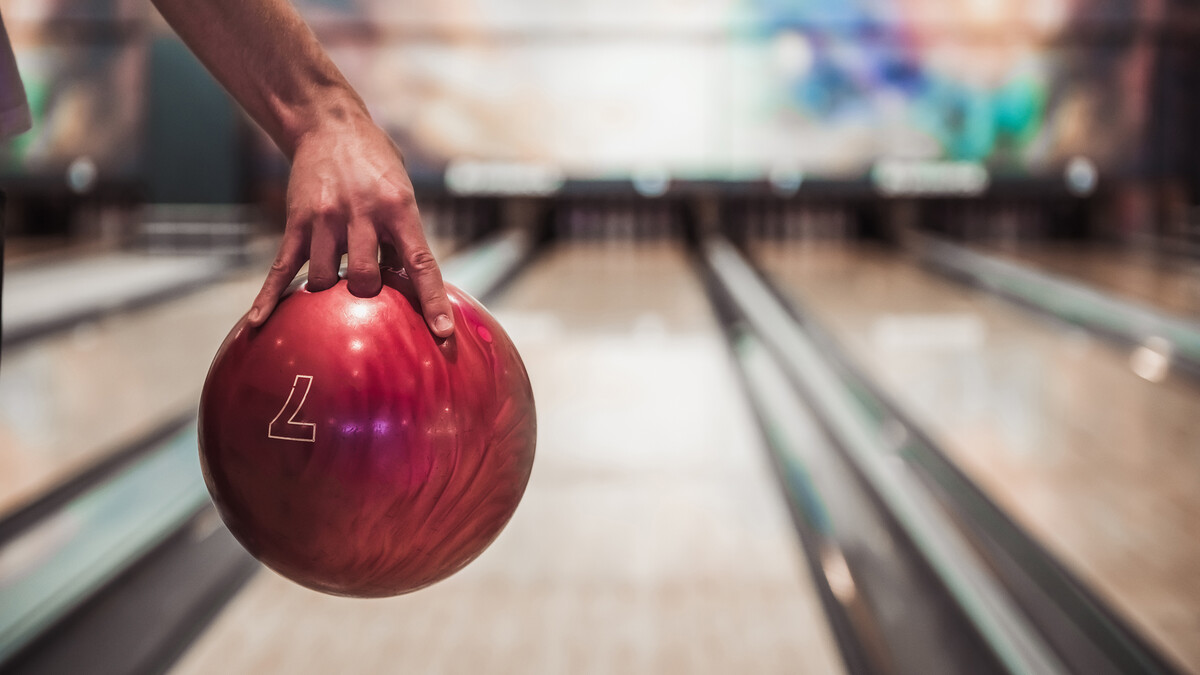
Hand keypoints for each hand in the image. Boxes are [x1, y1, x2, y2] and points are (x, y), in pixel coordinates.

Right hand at [246, 111, 453, 336]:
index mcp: (398, 207)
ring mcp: (325, 219)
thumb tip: (404, 282)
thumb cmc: (375, 163)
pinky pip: (283, 268)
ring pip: (325, 280)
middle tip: (369, 285)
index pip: (421, 262)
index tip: (442, 331)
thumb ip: (404, 235)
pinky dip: (270, 297)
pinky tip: (258, 322)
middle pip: (366, 280)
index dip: (432, 300)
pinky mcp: (297, 222)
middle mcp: (362, 214)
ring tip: (337, 280)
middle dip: (369, 294)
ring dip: (332, 291)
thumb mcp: (403, 192)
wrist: (329, 125)